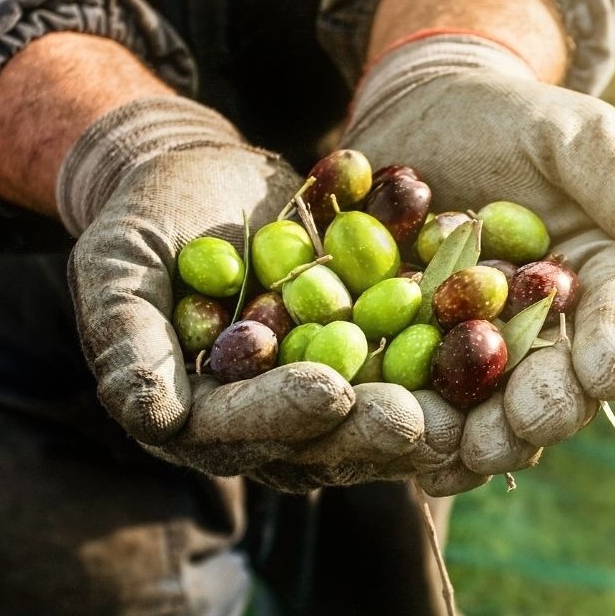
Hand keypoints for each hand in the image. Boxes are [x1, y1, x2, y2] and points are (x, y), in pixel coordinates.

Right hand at [62, 96, 439, 490]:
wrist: (202, 176)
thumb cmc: (145, 219)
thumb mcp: (118, 265)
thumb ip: (127, 339)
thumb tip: (151, 417)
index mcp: (197, 414)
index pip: (238, 428)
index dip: (281, 414)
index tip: (326, 393)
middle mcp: (265, 418)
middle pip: (320, 439)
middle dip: (368, 429)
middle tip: (418, 419)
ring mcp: (321, 390)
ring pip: (376, 415)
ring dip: (425, 412)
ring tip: (471, 403)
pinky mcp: (367, 357)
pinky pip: (411, 365)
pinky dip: (451, 360)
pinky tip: (496, 349)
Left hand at [342, 35, 614, 484]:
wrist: (418, 116)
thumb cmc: (509, 118)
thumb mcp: (576, 139)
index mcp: (606, 283)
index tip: (604, 373)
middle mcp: (553, 334)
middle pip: (559, 387)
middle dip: (544, 412)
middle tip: (522, 426)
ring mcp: (482, 355)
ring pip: (490, 413)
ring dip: (477, 438)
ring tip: (454, 449)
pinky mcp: (418, 360)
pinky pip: (421, 404)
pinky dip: (412, 428)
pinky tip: (401, 448)